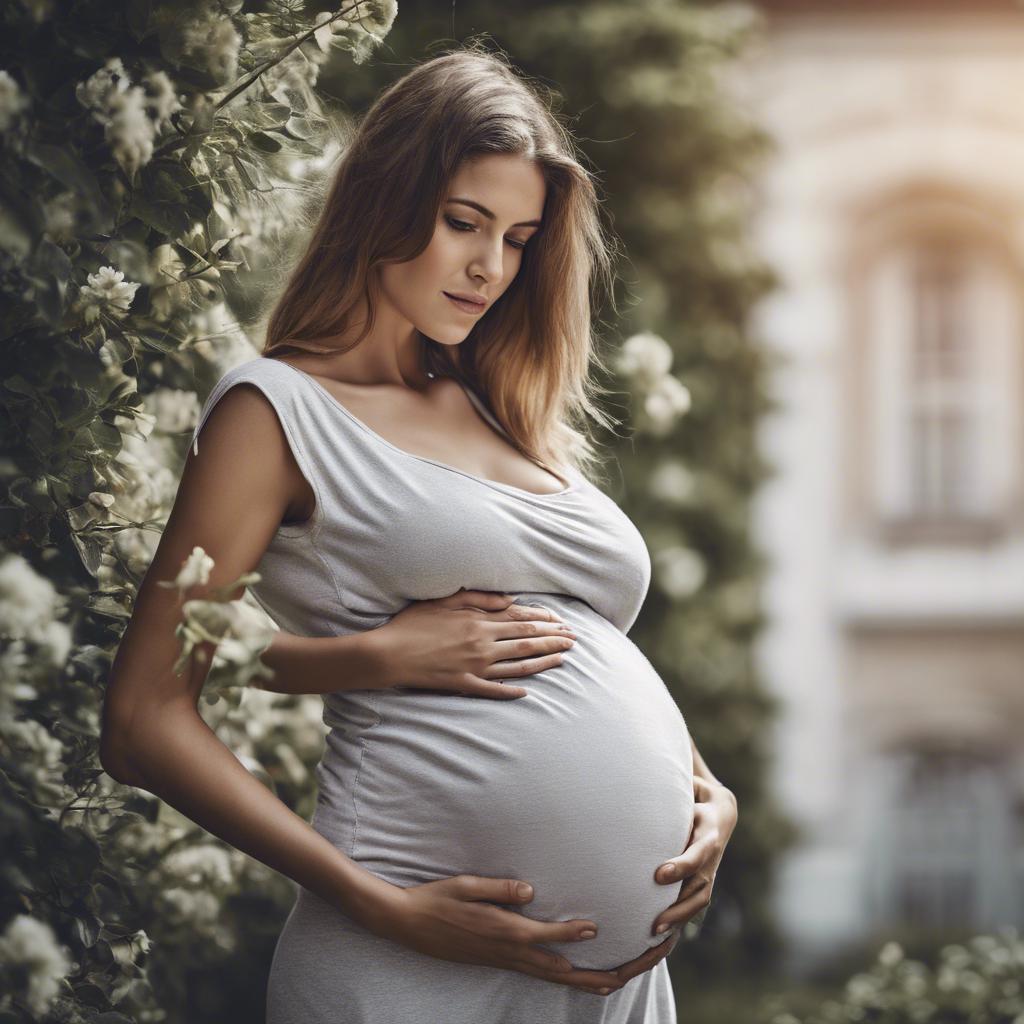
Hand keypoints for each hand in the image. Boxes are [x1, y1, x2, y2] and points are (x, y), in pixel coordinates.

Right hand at [369, 873, 675, 995]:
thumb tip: (531, 891)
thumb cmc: (438, 898)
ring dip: (594, 978)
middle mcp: (511, 953)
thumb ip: (499, 889)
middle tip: (636, 959)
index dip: (574, 932)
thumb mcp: (466, 885)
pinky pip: (545, 977)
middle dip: (604, 967)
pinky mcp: (504, 963)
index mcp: (504, 932)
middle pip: (564, 970)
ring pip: (559, 979)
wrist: (408, 924)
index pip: (546, 937)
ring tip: (628, 975)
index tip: (599, 925)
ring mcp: (508, 962)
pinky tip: (586, 975)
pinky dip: (572, 979)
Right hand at [370, 588, 576, 699]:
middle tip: (574, 640)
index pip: (521, 620)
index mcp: (479, 622)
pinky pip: (494, 690)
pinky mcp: (464, 685)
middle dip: (553, 640)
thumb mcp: (444, 601)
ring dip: (543, 662)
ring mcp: (475, 668)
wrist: (388, 654)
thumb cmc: (412, 624)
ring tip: (563, 659)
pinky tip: (527, 692)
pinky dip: (512, 691)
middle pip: (526, 641)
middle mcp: (483, 645)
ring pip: (518, 665)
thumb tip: (509, 599)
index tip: (562, 622)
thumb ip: (479, 599)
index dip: (545, 621)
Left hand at [650, 776, 738, 936]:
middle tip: (654, 920)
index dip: (682, 865)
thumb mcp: (692, 785)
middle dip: (679, 905)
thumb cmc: (697, 793)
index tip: (659, 875)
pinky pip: (695, 904)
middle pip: (700, 885)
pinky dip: (680, 918)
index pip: (698, 852)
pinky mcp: (704, 880)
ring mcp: (711, 870)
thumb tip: (645, 775)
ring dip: (678, 917)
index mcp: (710, 830)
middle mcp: (712, 855)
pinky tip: (660, 931)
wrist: (723, 810)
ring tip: (653, 931)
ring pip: (699, 900)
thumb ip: (675, 786)